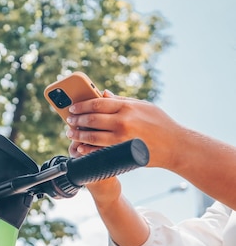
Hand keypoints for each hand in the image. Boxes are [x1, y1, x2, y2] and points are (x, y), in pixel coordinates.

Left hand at [65, 90, 183, 169]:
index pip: (97, 103)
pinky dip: (87, 149)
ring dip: (78, 134)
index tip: (72, 107)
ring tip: (70, 133)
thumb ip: (121, 100)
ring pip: (92, 136)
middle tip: (69, 120)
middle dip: (77, 119)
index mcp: (127, 107)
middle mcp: (123, 121)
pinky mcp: (122, 152)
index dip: (81, 105)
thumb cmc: (160, 124)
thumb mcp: (143, 106)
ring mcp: (122, 138)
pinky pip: (99, 151)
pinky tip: (79, 148)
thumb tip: (102, 93)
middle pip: (92, 119)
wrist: (176, 146)